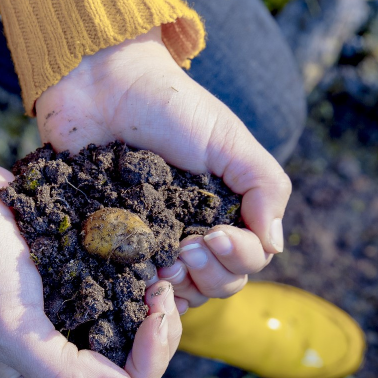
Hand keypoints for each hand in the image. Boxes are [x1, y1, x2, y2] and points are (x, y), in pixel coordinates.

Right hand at [0, 161, 182, 377]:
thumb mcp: (8, 326)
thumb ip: (60, 372)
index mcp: (43, 369)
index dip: (149, 359)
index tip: (155, 311)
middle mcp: (61, 343)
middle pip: (133, 358)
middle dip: (159, 331)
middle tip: (163, 289)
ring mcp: (69, 305)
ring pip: (132, 321)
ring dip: (153, 301)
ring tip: (160, 270)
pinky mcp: (74, 269)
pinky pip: (120, 283)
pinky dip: (141, 273)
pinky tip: (150, 253)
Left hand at [36, 26, 290, 310]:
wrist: (102, 85)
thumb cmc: (171, 106)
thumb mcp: (228, 140)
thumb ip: (263, 187)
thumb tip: (274, 246)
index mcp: (223, 212)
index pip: (246, 260)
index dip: (238, 258)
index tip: (215, 236)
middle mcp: (189, 233)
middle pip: (216, 284)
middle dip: (210, 276)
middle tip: (185, 249)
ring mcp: (148, 241)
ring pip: (177, 292)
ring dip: (178, 288)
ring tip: (162, 266)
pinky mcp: (109, 242)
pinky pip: (125, 282)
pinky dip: (135, 290)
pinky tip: (134, 278)